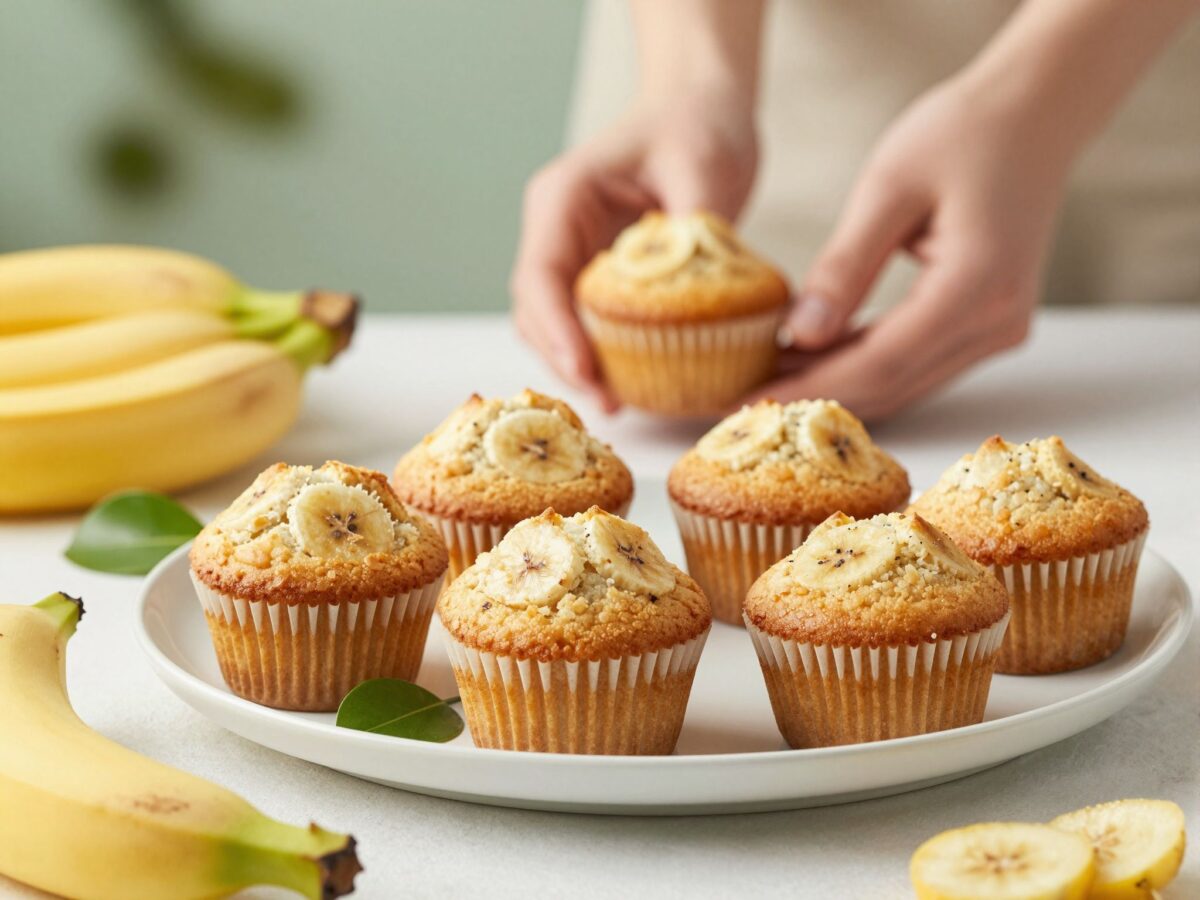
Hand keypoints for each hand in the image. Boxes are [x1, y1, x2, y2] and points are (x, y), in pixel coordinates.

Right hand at [510, 88, 757, 411]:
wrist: (701, 110)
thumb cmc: (697, 126)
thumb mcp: (704, 168)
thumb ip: (693, 230)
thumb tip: (691, 295)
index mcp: (563, 199)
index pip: (542, 276)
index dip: (558, 331)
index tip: (586, 372)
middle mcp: (555, 230)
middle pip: (537, 312)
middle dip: (565, 362)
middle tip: (609, 405)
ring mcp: (571, 254)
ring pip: (553, 325)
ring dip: (578, 366)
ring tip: (619, 405)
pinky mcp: (595, 274)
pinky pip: (585, 324)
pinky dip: (600, 356)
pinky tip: (632, 383)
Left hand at [753, 75, 1070, 419]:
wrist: (1035, 113)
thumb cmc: (960, 134)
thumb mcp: (887, 188)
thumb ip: (844, 267)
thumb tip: (799, 335)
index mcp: (977, 285)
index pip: (880, 362)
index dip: (810, 388)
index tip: (750, 403)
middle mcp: (998, 322)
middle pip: (891, 384)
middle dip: (815, 397)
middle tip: (746, 399)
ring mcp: (1001, 330)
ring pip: (904, 383)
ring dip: (838, 386)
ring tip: (769, 376)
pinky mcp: (991, 326)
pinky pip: (918, 365)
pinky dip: (865, 366)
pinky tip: (815, 356)